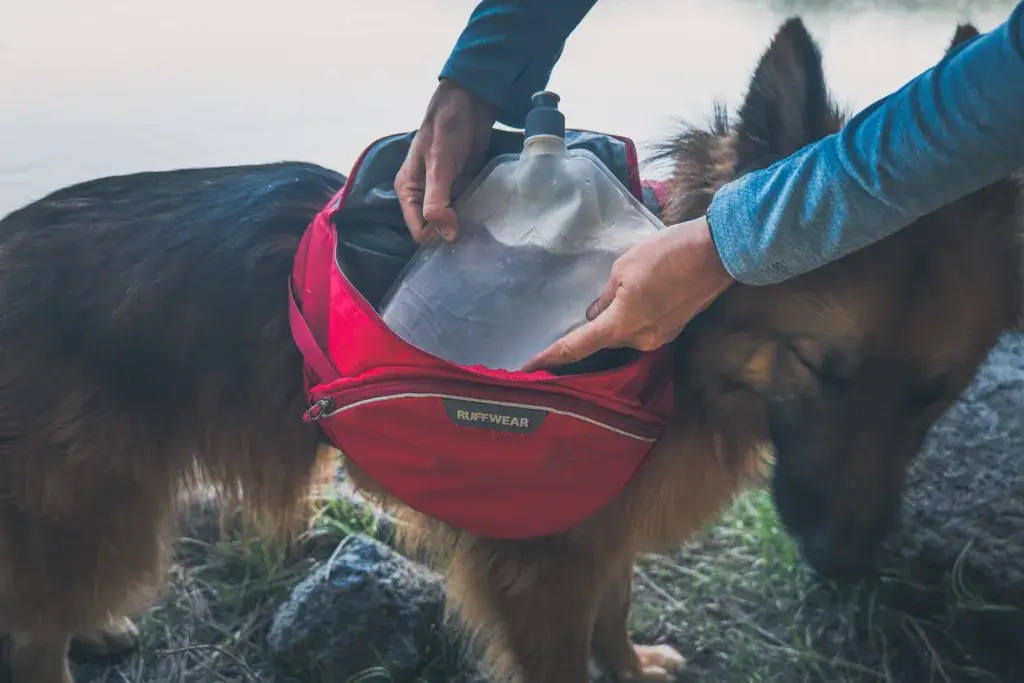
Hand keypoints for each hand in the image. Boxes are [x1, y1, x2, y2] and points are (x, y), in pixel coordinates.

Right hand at [395, 79, 497, 243]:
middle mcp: (424, 195)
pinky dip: (477, 213)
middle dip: (453, 235)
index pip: (419, 230)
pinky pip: (468, 208)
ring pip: (454, 221)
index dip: (437, 237)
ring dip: (467, 226)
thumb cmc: (446, 129)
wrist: (469, 102)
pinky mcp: (463, 185)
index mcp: (409, 191)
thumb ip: (437, 202)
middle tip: (477, 240)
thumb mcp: (438, 167)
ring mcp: (445, 191)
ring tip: (486, 231)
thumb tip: (446, 236)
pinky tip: (491, 217)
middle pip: (436, 229)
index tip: (460, 238)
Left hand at [521, 215, 733, 370]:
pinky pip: (643, 327)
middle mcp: (639, 340)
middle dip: (591, 330)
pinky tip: (639, 296)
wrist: (715, 254)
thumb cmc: (665, 256)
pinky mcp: (674, 329)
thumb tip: (596, 313)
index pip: (576, 347)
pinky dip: (634, 317)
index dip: (550, 357)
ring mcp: (660, 337)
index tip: (529, 367)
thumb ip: (605, 297)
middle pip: (604, 341)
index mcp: (621, 326)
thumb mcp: (623, 269)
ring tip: (622, 293)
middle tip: (579, 314)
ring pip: (625, 333)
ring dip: (616, 320)